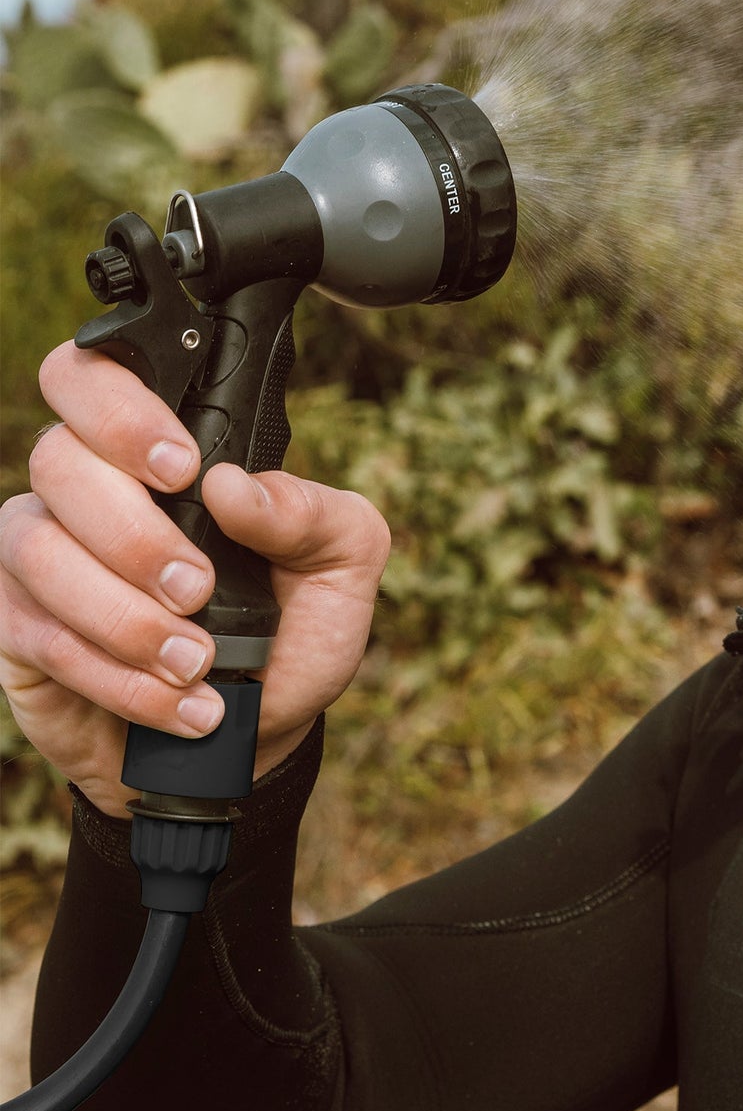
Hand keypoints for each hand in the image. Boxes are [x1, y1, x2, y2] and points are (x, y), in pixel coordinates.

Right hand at [0, 342, 389, 817]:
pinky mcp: (19, 629)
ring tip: (198, 661)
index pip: (95, 376)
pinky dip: (116, 675)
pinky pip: (39, 634)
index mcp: (166, 453)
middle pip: (60, 460)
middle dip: (134, 533)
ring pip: (39, 551)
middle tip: (198, 589)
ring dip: (126, 617)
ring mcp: (45, 556)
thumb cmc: (297, 630)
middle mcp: (92, 489)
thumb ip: (311, 511)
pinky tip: (177, 699)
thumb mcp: (343, 565)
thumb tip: (234, 485)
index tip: (182, 469)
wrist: (259, 734)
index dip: (120, 408)